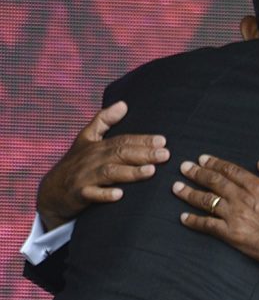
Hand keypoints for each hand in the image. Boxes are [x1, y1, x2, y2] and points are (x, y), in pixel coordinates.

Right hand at [37, 101, 169, 230]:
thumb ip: (104, 120)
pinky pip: (91, 195)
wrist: (51, 191)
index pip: (122, 140)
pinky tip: (119, 195)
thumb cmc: (75, 163)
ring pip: (109, 173)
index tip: (162, 140)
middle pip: (119, 154)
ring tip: (151, 171)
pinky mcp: (78, 194)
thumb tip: (124, 103)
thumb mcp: (86, 138)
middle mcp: (91, 159)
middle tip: (165, 155)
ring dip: (130, 172)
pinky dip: (104, 195)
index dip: (142, 140)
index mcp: (96, 146)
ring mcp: (84, 177)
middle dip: (143, 154)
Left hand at [173, 156, 258, 284]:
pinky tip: (183, 218)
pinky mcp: (232, 235)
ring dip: (189, 193)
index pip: (230, 171)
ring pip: (207, 201)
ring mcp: (236, 217)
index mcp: (258, 186)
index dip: (214, 163)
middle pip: (214, 182)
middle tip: (183, 167)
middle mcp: (243, 199)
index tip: (202, 159)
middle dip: (196, 173)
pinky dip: (194, 221)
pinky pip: (208, 226)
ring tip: (176, 188)